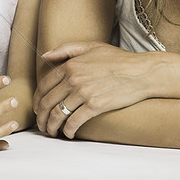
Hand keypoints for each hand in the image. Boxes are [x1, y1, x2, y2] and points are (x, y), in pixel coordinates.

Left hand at [35, 42, 161, 137]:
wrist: (141, 72)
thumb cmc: (118, 59)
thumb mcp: (91, 46)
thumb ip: (66, 49)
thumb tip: (45, 56)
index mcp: (70, 65)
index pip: (44, 86)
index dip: (37, 100)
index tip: (38, 109)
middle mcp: (74, 79)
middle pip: (47, 102)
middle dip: (41, 117)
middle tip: (42, 125)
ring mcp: (84, 93)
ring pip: (58, 114)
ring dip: (51, 126)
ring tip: (52, 132)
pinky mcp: (95, 106)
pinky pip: (74, 121)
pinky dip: (68, 130)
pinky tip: (69, 133)